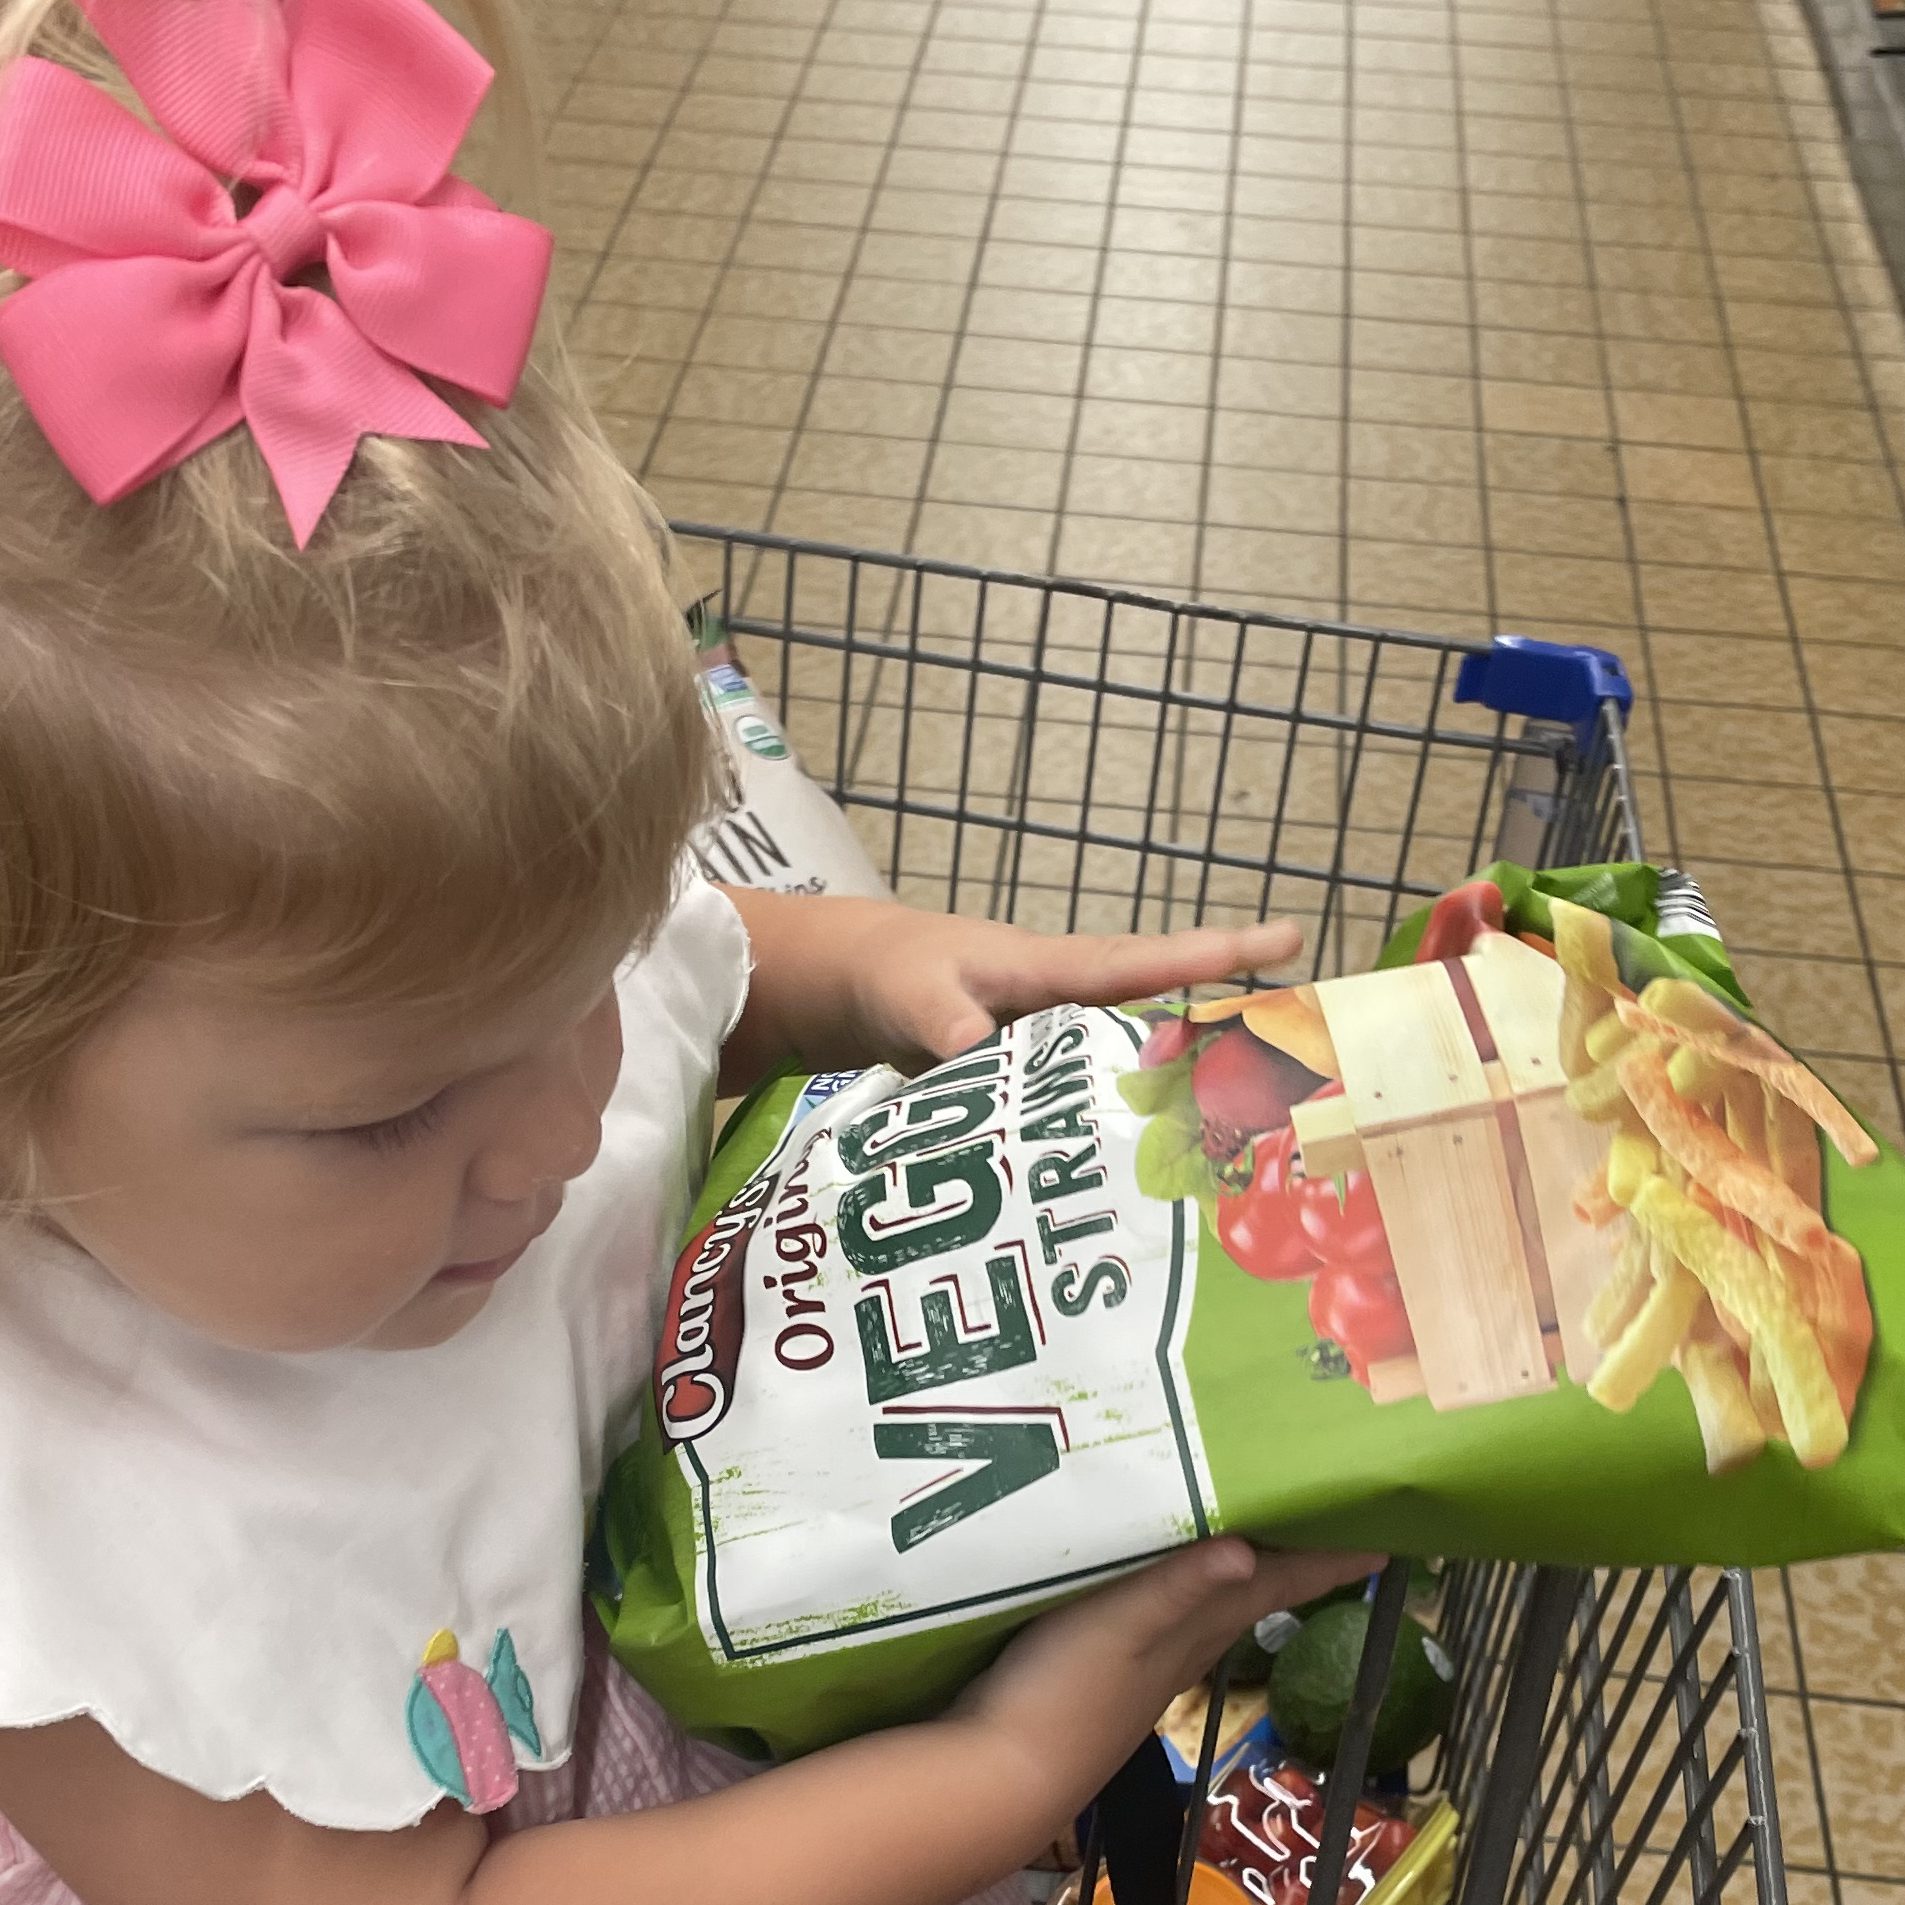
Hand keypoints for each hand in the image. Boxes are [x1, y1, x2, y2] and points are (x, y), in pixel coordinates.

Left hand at [717, 889, 1301, 1087]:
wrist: (838, 985)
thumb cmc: (883, 972)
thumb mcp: (913, 996)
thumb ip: (950, 1026)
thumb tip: (988, 1057)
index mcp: (1049, 969)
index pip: (1143, 963)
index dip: (1213, 954)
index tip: (1288, 938)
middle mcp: (1062, 1004)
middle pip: (1160, 1016)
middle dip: (1230, 1028)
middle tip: (1308, 1047)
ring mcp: (1045, 1041)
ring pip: (1127, 1063)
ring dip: (1177, 1089)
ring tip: (1250, 1130)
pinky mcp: (1022, 1078)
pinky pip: (1082, 1099)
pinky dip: (1112, 1125)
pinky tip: (1142, 1169)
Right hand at [957, 1543, 1380, 1820]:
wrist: (1001, 1774)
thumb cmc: (1061, 1693)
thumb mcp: (1117, 1626)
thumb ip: (1177, 1588)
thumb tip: (1250, 1552)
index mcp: (1192, 1631)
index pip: (1274, 1587)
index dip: (1323, 1564)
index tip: (1383, 1543)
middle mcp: (1182, 1648)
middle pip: (1252, 1595)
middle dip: (1292, 1561)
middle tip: (1326, 1524)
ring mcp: (1145, 1665)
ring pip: (1210, 1609)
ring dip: (1239, 1574)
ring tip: (1257, 1538)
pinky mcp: (1106, 1673)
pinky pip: (1165, 1620)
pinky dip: (1181, 1593)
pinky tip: (1162, 1588)